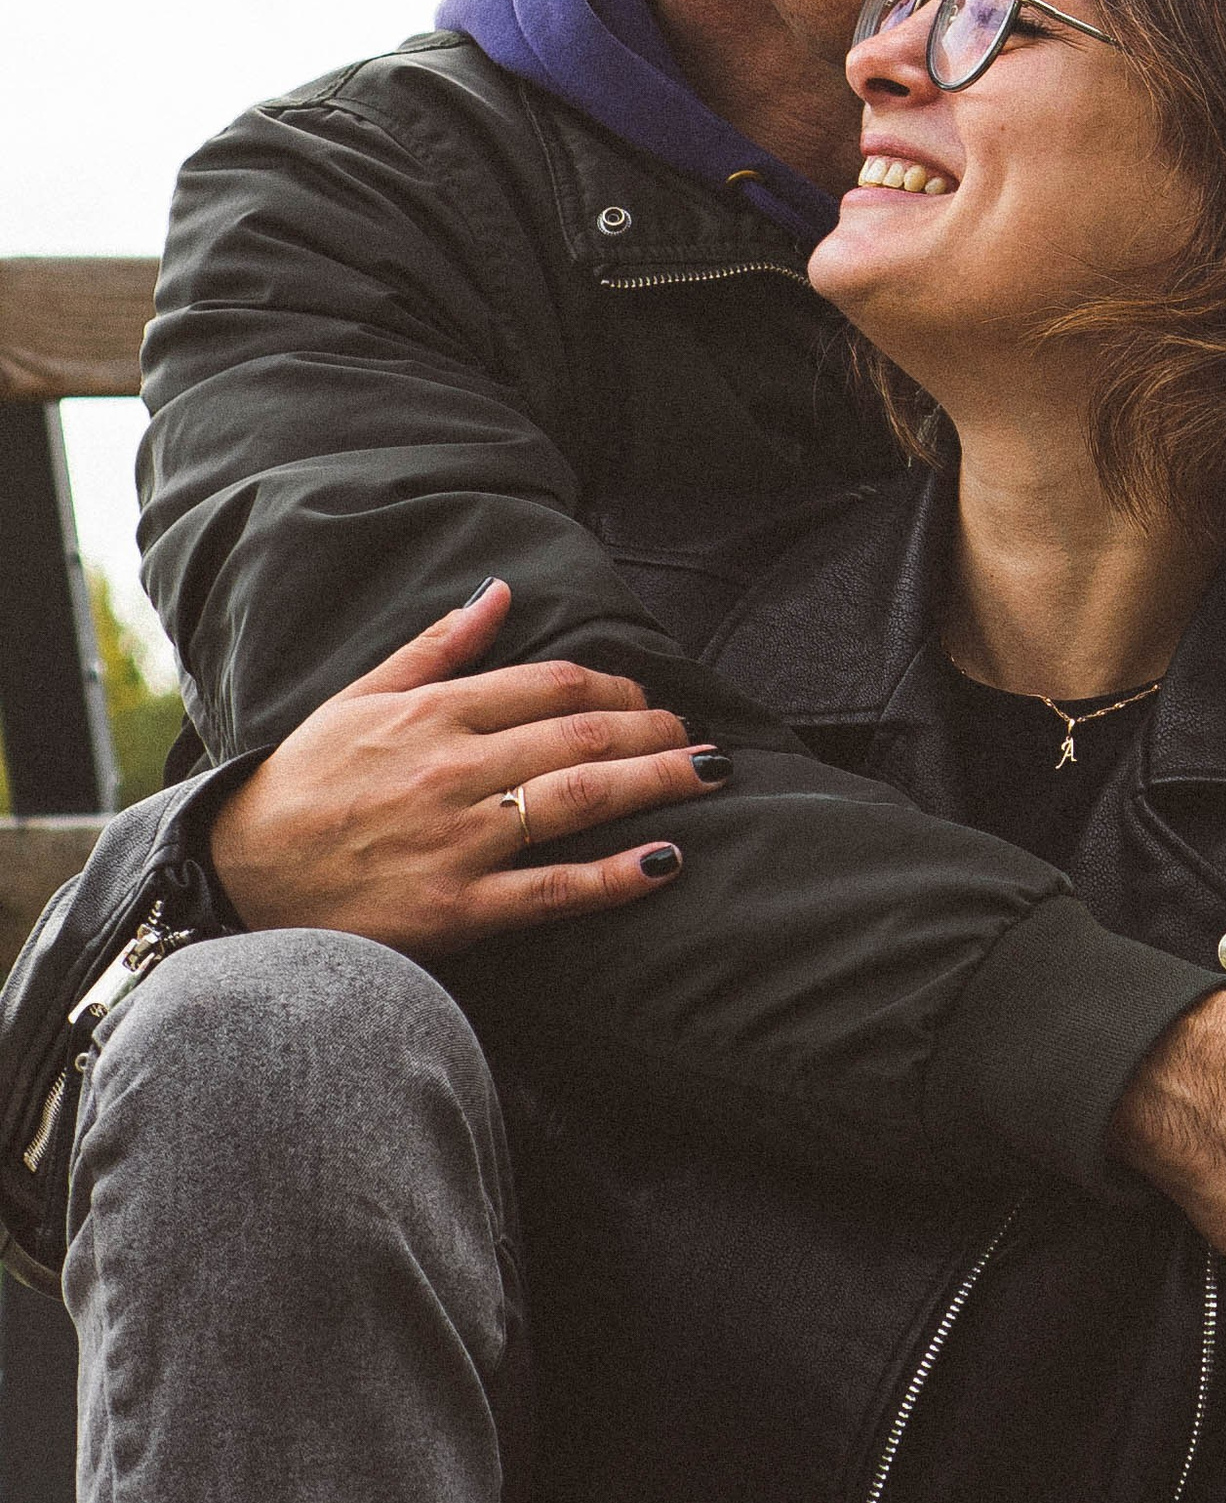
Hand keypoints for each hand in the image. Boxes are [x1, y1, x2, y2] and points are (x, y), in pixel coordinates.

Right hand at [210, 582, 718, 953]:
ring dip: (658, 780)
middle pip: (582, 734)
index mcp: (432, 714)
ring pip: (582, 797)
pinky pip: (554, 890)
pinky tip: (668, 859)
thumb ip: (435, 647)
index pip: (548, 684)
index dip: (614, 684)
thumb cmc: (302, 785)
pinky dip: (617, 875)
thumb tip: (499, 592)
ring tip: (712, 774)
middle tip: (701, 735)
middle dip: (655, 729)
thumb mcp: (359, 699)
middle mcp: (453, 770)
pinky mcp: (458, 910)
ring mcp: (458, 840)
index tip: (648, 693)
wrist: (236, 879)